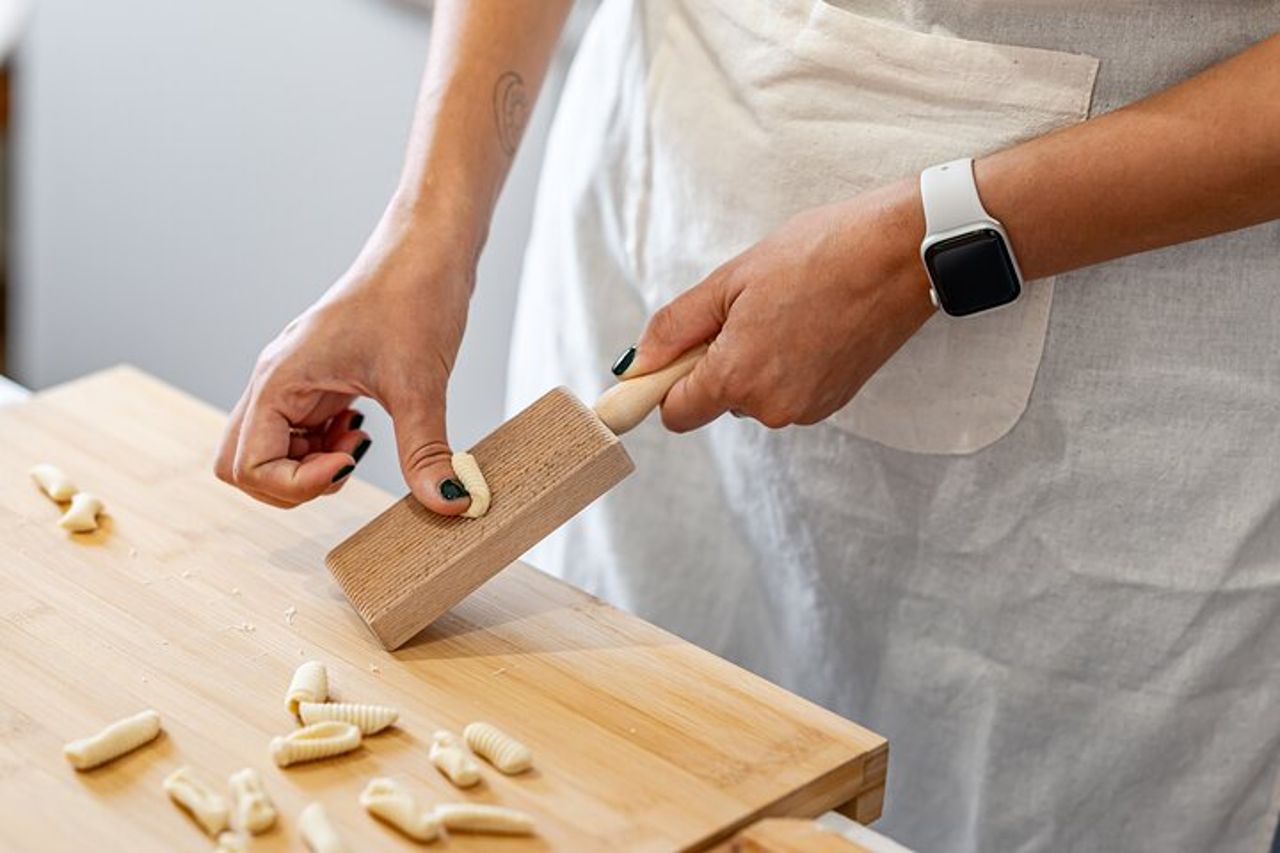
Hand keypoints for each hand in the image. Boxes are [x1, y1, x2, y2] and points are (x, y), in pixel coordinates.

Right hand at [215, 210, 475, 512]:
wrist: (428, 249)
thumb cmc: (413, 297)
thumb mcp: (421, 386)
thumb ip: (427, 451)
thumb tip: (450, 502)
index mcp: (279, 379)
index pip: (246, 464)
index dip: (296, 484)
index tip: (350, 463)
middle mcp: (275, 380)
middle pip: (241, 463)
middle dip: (291, 484)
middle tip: (345, 466)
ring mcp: (295, 380)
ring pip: (270, 450)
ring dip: (308, 467)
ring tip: (359, 444)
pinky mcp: (319, 380)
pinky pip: (299, 432)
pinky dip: (324, 447)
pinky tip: (363, 430)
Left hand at [627, 180, 935, 431]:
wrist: (901, 254)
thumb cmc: (818, 254)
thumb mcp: (731, 280)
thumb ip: (676, 327)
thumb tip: (637, 363)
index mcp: (739, 378)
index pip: (676, 414)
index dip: (665, 384)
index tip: (672, 356)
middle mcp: (772, 407)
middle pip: (716, 401)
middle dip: (716, 362)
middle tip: (745, 308)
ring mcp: (808, 408)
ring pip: (754, 395)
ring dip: (754, 361)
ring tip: (785, 309)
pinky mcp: (835, 401)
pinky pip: (787, 390)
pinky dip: (786, 364)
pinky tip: (810, 322)